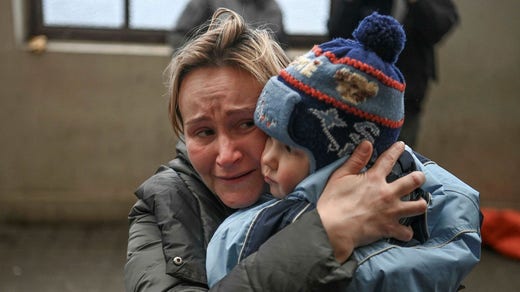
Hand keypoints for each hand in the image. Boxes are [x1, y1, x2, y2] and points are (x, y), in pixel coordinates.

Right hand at [317, 141, 426, 262]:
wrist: (332, 228)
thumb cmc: (333, 201)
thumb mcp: (340, 176)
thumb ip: (356, 160)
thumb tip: (367, 143)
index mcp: (374, 178)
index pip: (389, 159)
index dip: (396, 150)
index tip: (402, 145)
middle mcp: (387, 193)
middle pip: (413, 181)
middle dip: (419, 177)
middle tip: (419, 177)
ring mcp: (391, 212)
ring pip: (418, 206)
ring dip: (420, 204)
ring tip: (419, 203)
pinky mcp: (389, 228)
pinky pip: (406, 232)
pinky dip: (405, 232)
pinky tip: (404, 230)